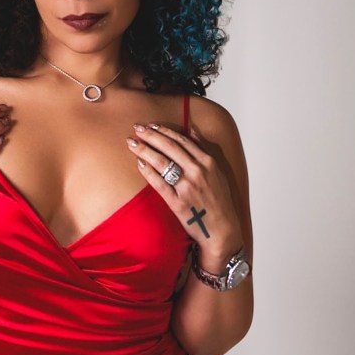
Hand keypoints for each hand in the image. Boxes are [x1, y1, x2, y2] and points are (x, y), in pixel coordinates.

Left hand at [126, 122, 242, 265]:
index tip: (151, 125)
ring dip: (145, 150)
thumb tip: (192, 129)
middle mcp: (198, 171)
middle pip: (169, 147)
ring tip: (132, 143)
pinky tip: (139, 163)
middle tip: (137, 128)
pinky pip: (159, 183)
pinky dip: (148, 172)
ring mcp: (187, 187)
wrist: (221, 229)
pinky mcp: (178, 202)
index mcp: (208, 162)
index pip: (182, 140)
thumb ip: (204, 149)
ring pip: (162, 162)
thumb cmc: (219, 200)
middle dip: (151, 135)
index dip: (164, 131)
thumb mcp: (217, 171)